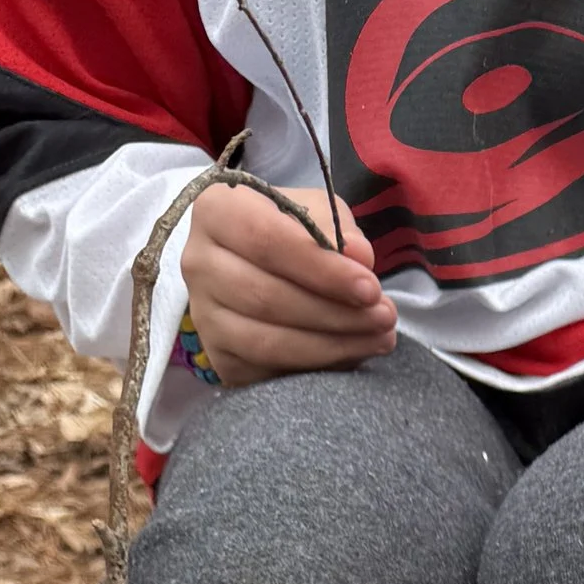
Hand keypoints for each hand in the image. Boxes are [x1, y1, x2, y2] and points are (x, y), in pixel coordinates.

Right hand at [181, 183, 396, 386]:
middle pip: (268, 298)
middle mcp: (198, 263)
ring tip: (380, 338)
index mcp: (216, 211)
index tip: (371, 288)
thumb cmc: (290, 229)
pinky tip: (352, 355)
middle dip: (336, 314)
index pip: (267, 241)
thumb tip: (360, 258)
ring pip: (268, 342)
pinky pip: (268, 372)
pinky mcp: (219, 356)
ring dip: (332, 346)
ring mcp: (204, 315)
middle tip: (386, 318)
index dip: (322, 270)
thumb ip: (337, 229)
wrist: (252, 261)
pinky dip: (316, 369)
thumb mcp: (316, 212)